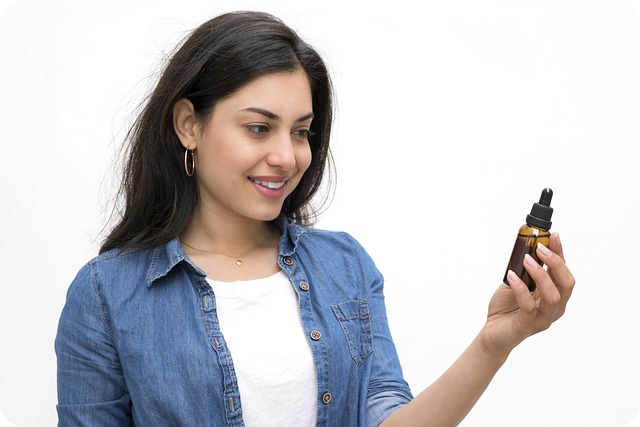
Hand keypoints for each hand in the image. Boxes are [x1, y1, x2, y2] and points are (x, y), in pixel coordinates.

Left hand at [481, 233, 574, 355]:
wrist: (493, 332)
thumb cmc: (507, 306)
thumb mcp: (517, 282)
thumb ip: (525, 269)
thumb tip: (526, 245)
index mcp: (554, 294)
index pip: (563, 271)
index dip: (560, 252)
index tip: (554, 235)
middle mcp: (554, 307)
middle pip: (567, 283)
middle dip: (556, 262)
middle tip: (540, 247)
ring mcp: (544, 318)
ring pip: (553, 296)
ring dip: (541, 275)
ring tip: (526, 260)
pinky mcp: (528, 325)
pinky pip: (529, 306)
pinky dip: (521, 289)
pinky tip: (511, 276)